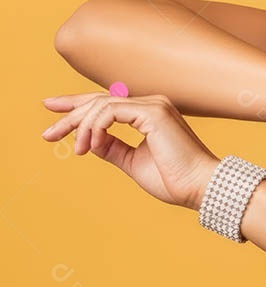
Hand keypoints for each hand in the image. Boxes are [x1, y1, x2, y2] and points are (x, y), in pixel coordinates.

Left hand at [41, 92, 220, 210]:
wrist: (197, 187)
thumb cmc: (173, 179)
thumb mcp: (132, 162)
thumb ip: (112, 148)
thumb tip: (89, 141)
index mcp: (150, 114)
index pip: (107, 103)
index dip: (77, 105)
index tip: (51, 111)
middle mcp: (152, 104)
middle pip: (99, 100)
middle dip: (69, 114)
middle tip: (48, 134)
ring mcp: (154, 105)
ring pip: (101, 105)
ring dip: (81, 127)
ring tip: (75, 149)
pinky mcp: (153, 113)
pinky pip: (110, 112)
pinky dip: (94, 128)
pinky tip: (90, 146)